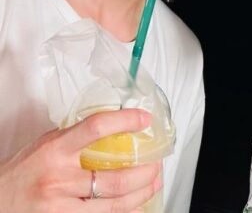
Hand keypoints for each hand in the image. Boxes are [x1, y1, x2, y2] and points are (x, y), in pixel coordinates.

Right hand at [0, 108, 161, 211]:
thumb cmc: (23, 171)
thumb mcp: (46, 144)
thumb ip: (75, 136)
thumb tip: (112, 125)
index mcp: (56, 150)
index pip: (96, 128)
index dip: (125, 121)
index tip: (144, 118)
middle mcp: (60, 178)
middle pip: (114, 177)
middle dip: (144, 171)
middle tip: (157, 163)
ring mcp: (61, 206)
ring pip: (113, 204)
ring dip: (140, 194)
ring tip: (153, 183)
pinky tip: (134, 205)